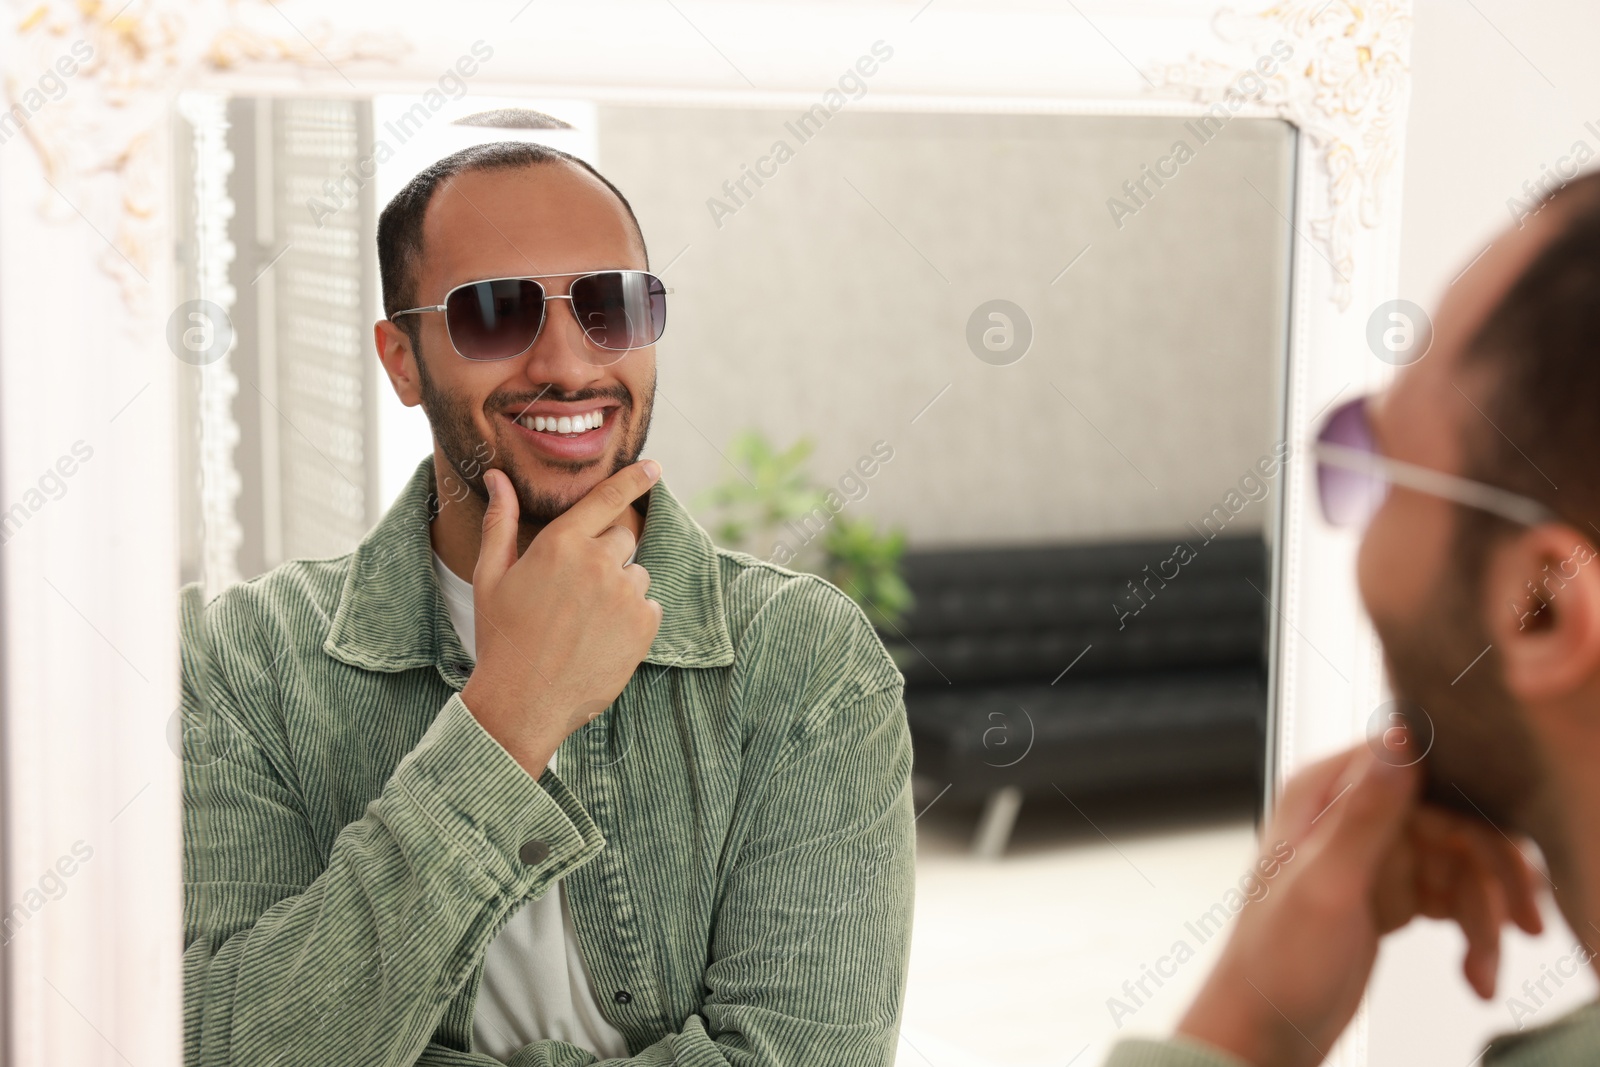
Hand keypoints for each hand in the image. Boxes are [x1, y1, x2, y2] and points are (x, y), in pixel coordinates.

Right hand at [459, 461, 662, 776]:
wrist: (522, 701)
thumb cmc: (501, 637)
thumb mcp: (491, 576)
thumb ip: (502, 521)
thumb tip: (498, 477)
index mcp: (561, 543)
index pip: (606, 499)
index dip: (634, 479)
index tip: (655, 466)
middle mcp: (597, 562)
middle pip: (622, 539)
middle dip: (605, 557)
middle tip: (575, 595)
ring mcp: (625, 594)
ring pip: (636, 575)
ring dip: (619, 590)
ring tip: (584, 624)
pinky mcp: (644, 625)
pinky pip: (649, 607)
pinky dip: (633, 620)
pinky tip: (601, 640)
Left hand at [1176, 741, 1542, 1066]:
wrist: (1265, 1029)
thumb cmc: (1274, 961)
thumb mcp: (1325, 884)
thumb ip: (1364, 813)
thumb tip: (1399, 737)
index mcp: (1322, 793)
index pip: (1418, 767)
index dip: (1468, 809)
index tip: (1502, 852)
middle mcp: (1348, 814)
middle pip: (1452, 819)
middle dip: (1491, 875)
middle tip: (1519, 923)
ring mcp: (1372, 855)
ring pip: (1460, 864)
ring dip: (1484, 918)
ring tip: (1483, 971)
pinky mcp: (1389, 893)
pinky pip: (1452, 897)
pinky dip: (1472, 934)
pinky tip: (1474, 973)